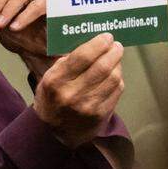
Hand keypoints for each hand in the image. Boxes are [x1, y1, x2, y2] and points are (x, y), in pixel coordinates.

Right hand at [33, 33, 123, 148]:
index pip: (82, 57)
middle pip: (102, 67)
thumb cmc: (51, 98)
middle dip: (113, 52)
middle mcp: (71, 94)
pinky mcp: (100, 115)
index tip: (106, 36)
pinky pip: (116, 91)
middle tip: (116, 45)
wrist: (52, 132)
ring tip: (116, 57)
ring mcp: (87, 106)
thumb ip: (68, 62)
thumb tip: (92, 44)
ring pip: (113, 78)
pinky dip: (118, 79)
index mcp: (55, 81)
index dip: (98, 44)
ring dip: (118, 64)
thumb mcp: (49, 78)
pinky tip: (114, 74)